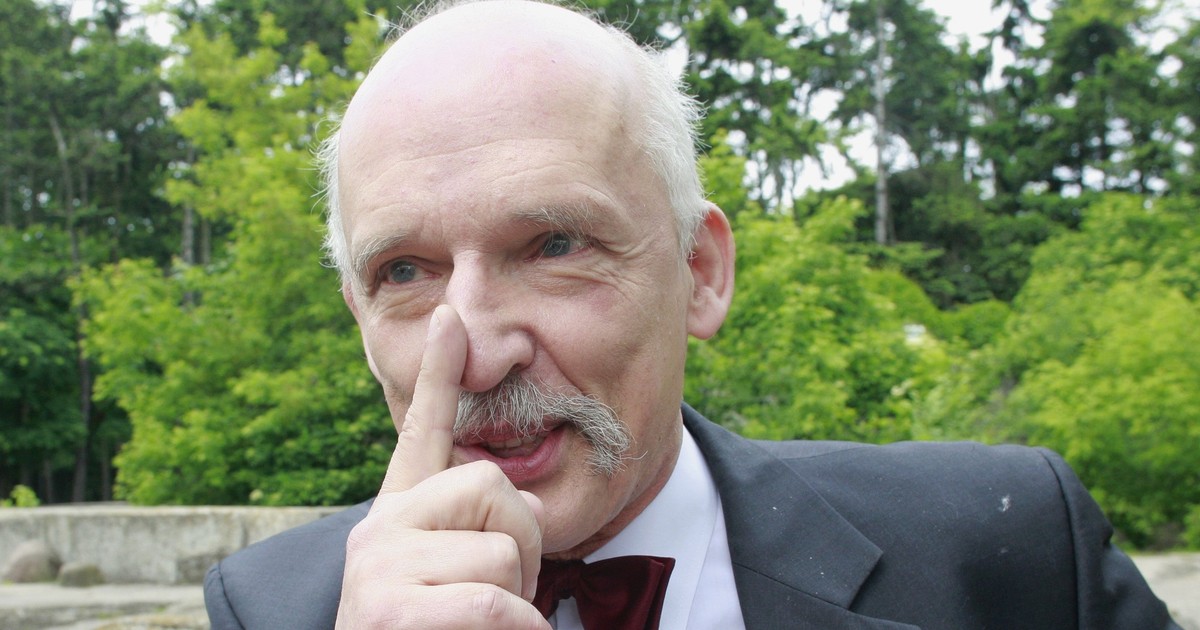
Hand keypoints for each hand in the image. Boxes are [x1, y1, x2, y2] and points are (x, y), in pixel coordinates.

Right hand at [336, 305, 549, 628]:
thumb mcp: (447, 585)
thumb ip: (470, 540)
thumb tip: (510, 502)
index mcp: (397, 520)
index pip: (421, 433)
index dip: (438, 374)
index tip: (452, 315)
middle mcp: (379, 531)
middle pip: (493, 488)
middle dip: (523, 548)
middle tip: (499, 603)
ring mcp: (378, 567)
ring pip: (504, 552)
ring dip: (517, 605)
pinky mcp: (389, 608)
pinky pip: (498, 604)